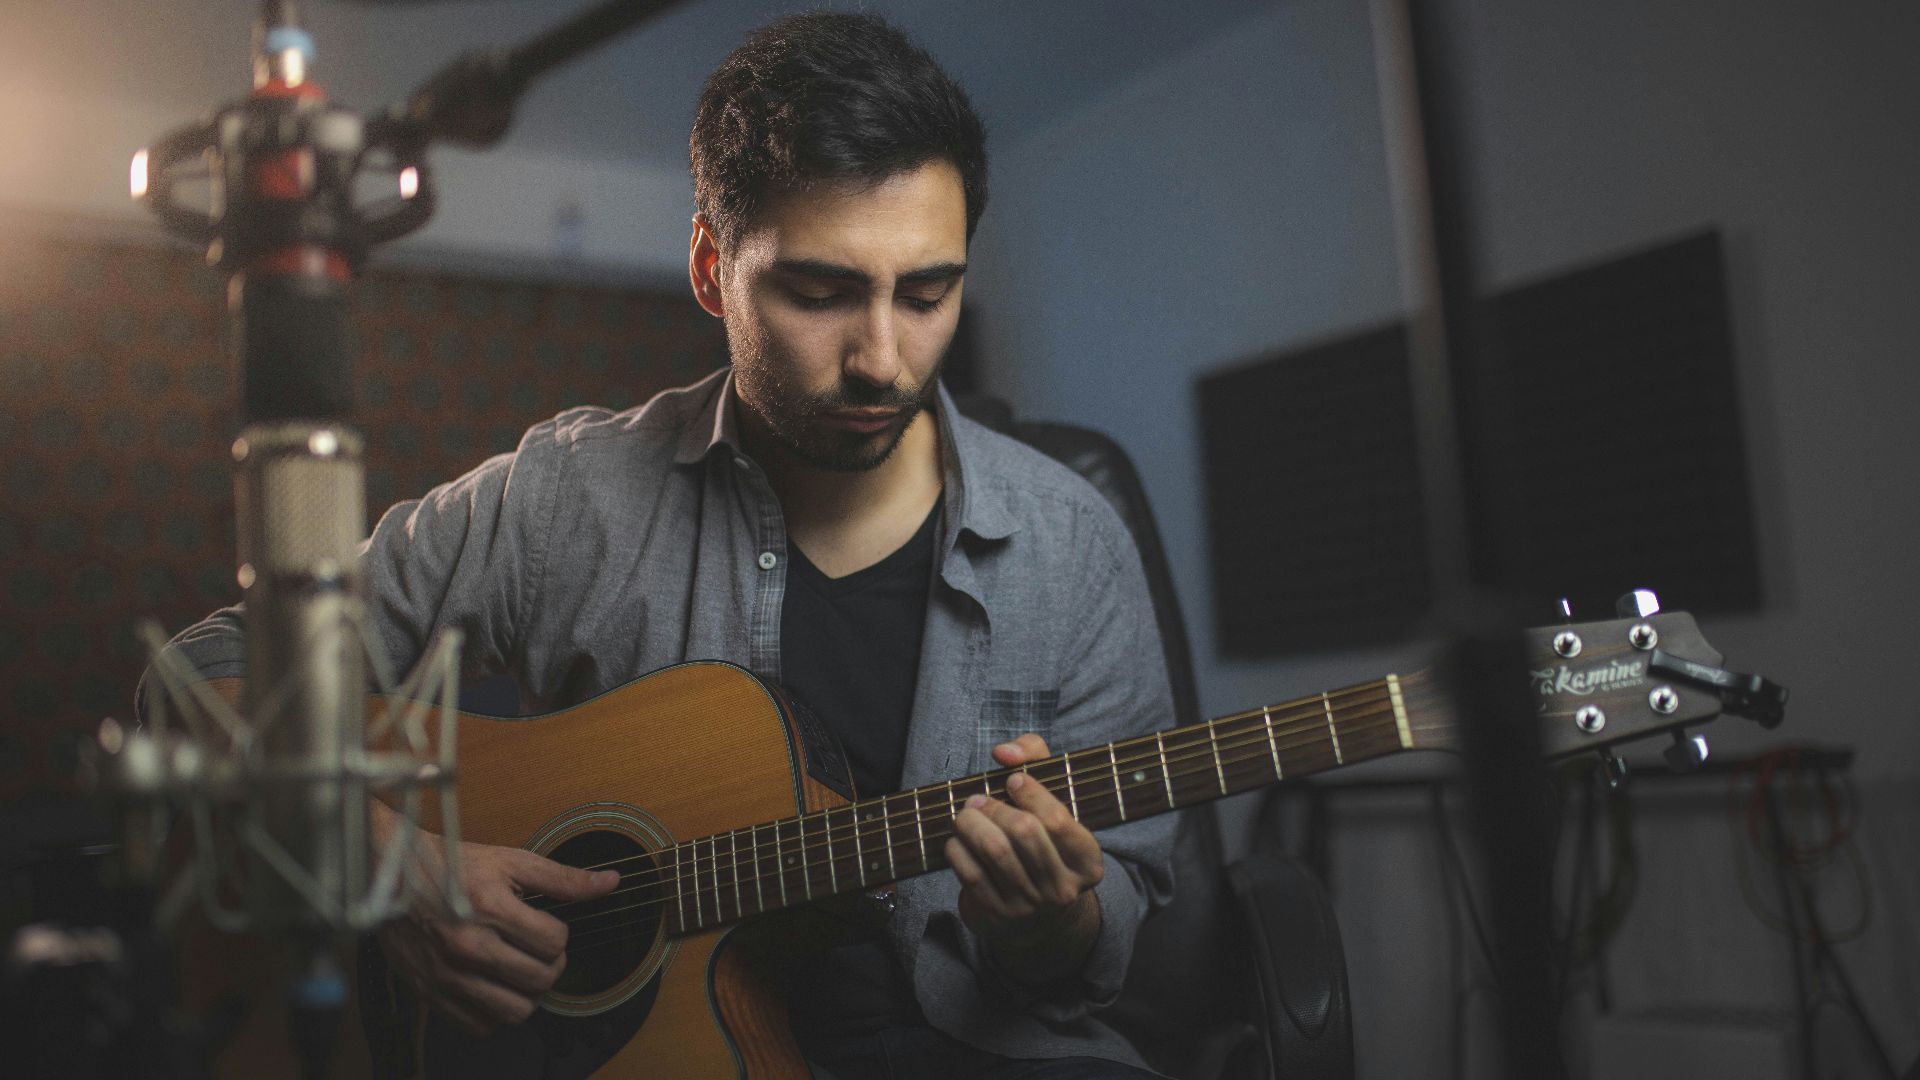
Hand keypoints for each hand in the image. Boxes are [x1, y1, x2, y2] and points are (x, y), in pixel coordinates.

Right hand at [373, 803, 618, 1033]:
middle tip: (539, 951)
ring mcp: (447, 974)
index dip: (559, 935)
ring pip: (514, 1011)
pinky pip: (480, 1025)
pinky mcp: (431, 993)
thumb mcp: (511, 861)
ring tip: (521, 971)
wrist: (391, 876)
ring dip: (527, 994)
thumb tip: (611, 882)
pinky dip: (494, 1012)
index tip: (546, 926)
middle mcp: (467, 945)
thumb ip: (562, 878)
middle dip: (550, 966)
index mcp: (490, 907)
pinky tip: (494, 986)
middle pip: (540, 980)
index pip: (555, 943)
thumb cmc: (453, 866)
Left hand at [944, 733, 1103, 982]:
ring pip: (995, 852)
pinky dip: (958, 850)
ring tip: (965, 815)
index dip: (1031, 793)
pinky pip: (971, 874)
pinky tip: (958, 840)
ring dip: (971, 825)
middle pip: (1024, 832)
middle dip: (994, 808)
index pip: (1058, 820)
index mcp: (1088, 862)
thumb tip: (1004, 752)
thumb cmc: (1043, 839)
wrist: (1036, 910)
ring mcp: (1031, 906)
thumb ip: (1034, 758)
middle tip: (977, 800)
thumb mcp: (1052, 796)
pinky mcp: (999, 916)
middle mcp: (1064, 889)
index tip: (1012, 780)